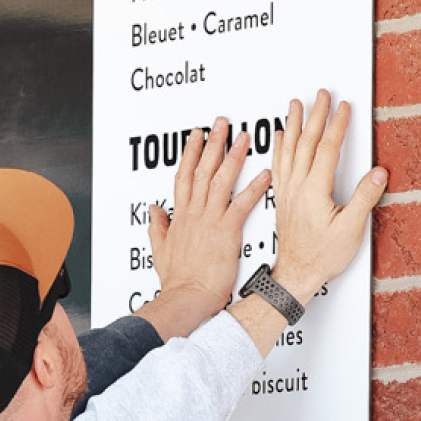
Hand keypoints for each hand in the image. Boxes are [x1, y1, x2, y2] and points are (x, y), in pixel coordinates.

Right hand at [135, 118, 271, 339]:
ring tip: (245, 137)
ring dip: (234, 156)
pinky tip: (266, 173)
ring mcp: (210, 220)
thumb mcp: (160, 250)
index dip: (191, 153)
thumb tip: (154, 211)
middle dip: (214, 143)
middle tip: (223, 123)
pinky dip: (255, 188)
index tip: (197, 136)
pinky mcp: (227, 232)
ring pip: (222, 180)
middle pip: (203, 169)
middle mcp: (195, 213)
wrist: (187, 297)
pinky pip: (243, 204)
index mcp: (180, 217)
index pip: (185, 176)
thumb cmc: (177, 281)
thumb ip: (158, 227)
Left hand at [270, 91, 386, 299]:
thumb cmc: (321, 256)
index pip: (327, 149)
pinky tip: (281, 136)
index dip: (337, 125)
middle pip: (306, 143)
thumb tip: (378, 172)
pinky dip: (280, 147)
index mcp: (314, 190)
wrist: (296, 274)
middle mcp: (297, 187)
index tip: (344, 107)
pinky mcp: (282, 198)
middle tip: (321, 94)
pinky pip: (279, 164)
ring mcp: (287, 191)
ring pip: (289, 150)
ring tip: (296, 105)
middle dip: (316, 116)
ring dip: (295, 124)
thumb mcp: (351, 229)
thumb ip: (364, 198)